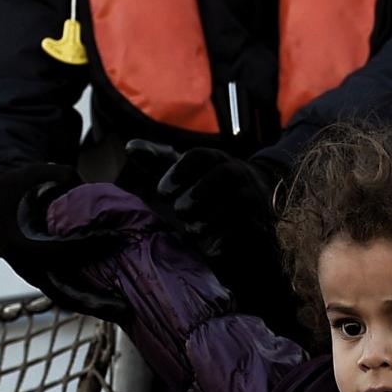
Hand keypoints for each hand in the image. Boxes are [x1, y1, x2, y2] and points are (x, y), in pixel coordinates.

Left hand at [152, 149, 297, 328]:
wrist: (251, 211)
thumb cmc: (207, 191)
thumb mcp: (183, 176)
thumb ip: (157, 162)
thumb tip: (130, 146)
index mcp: (217, 160)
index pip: (201, 156)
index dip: (180, 171)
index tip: (162, 191)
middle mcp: (239, 174)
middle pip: (222, 175)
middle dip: (198, 194)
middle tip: (179, 211)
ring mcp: (253, 197)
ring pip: (235, 201)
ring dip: (209, 217)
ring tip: (192, 228)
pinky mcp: (261, 222)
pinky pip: (247, 226)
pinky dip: (224, 235)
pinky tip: (210, 245)